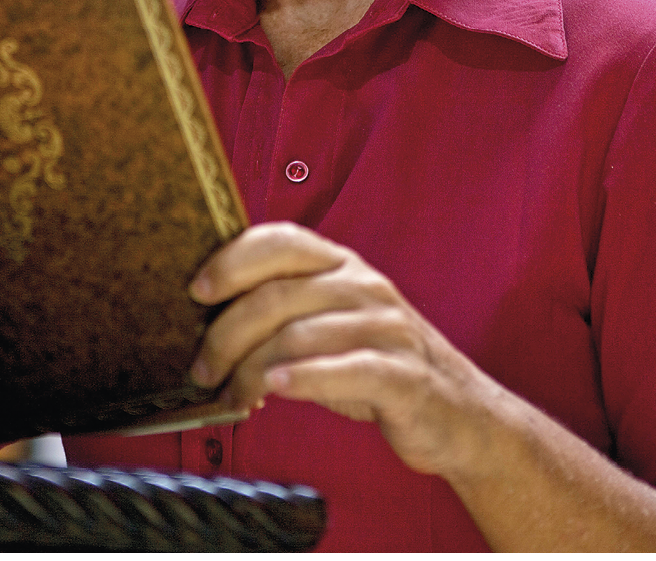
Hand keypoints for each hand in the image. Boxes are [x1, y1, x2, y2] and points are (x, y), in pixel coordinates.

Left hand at [188, 221, 494, 479]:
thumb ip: (283, 311)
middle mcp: (362, 286)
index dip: (233, 259)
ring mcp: (386, 328)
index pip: (280, 240)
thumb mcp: (330, 324)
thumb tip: (207, 321)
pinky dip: (303, 378)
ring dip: (251, 369)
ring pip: (298, 337)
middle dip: (226, 335)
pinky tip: (275, 389)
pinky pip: (344, 369)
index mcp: (340, 265)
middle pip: (276, 297)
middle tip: (201, 369)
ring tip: (229, 395)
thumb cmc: (375, 366)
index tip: (196, 291)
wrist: (459, 415)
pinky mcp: (403, 375)